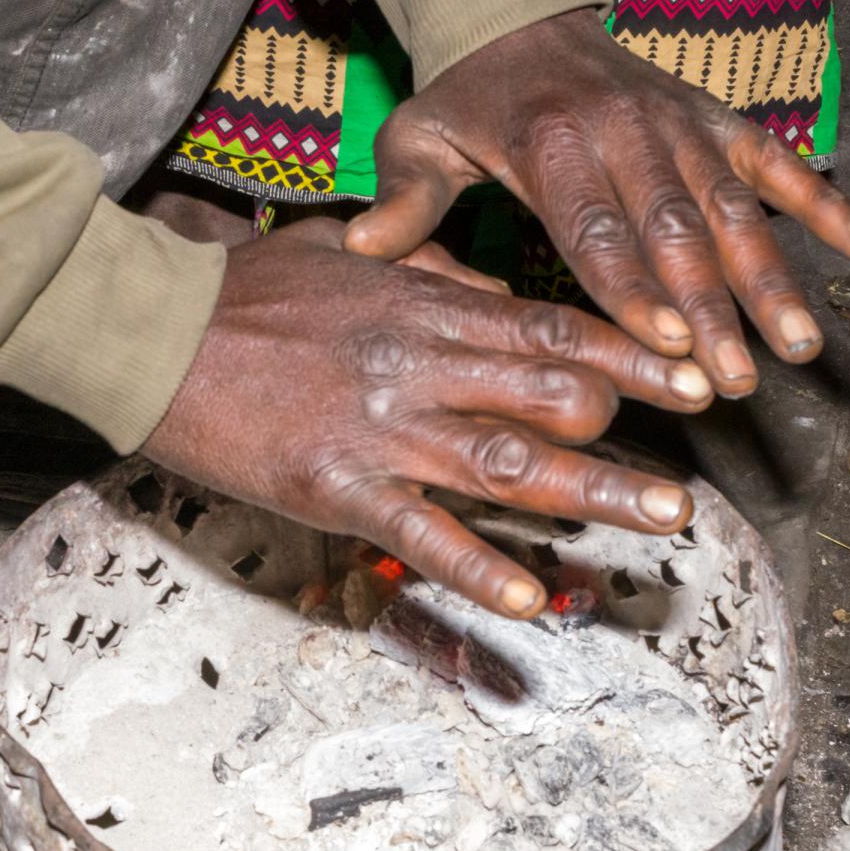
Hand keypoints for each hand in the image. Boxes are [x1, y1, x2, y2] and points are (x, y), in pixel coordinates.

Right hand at [143, 220, 712, 617]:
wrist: (154, 330)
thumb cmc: (244, 290)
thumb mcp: (347, 254)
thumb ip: (425, 266)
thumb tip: (489, 284)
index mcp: (427, 305)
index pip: (553, 327)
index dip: (631, 353)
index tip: (695, 373)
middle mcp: (422, 364)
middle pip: (553, 394)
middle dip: (632, 431)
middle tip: (694, 461)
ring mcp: (384, 429)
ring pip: (511, 462)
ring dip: (595, 492)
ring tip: (667, 518)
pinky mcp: (336, 485)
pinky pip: (421, 532)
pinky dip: (477, 565)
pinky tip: (527, 596)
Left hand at [345, 9, 849, 395]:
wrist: (518, 12)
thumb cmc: (467, 95)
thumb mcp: (418, 137)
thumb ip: (404, 198)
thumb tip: (361, 245)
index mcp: (553, 148)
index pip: (599, 232)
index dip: (635, 291)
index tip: (669, 346)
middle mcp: (627, 134)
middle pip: (678, 234)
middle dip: (713, 311)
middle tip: (738, 379)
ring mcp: (680, 126)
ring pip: (735, 209)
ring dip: (772, 278)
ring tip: (801, 343)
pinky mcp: (715, 118)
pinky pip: (777, 162)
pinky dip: (823, 202)